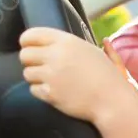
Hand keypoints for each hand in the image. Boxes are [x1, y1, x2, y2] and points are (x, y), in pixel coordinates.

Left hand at [20, 28, 137, 124]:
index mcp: (67, 41)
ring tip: (49, 80)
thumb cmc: (111, 78)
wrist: (112, 102)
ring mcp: (51, 75)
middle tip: (39, 66)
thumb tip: (106, 42)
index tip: (29, 47)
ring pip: (27, 73)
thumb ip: (92, 47)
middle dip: (29, 61)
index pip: (31, 35)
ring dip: (35, 77)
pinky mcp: (50, 93)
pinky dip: (41, 91)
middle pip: (24, 54)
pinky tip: (54, 91)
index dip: (27, 41)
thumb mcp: (101, 55)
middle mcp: (56, 56)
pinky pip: (33, 90)